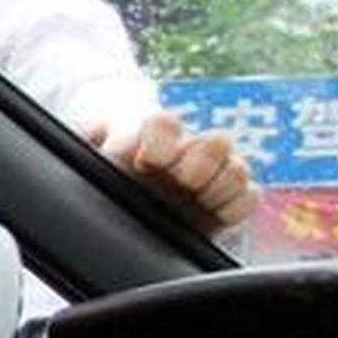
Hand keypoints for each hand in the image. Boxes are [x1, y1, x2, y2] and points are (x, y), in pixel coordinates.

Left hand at [88, 110, 258, 231]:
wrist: (128, 205)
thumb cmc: (110, 178)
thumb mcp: (91, 163)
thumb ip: (87, 141)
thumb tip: (99, 126)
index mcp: (155, 139)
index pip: (167, 123)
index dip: (161, 140)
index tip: (145, 161)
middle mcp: (189, 153)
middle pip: (217, 141)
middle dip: (201, 163)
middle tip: (182, 181)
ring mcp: (212, 177)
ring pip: (237, 168)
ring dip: (219, 186)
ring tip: (197, 200)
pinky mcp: (226, 204)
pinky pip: (249, 198)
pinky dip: (235, 206)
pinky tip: (213, 215)